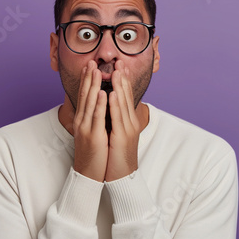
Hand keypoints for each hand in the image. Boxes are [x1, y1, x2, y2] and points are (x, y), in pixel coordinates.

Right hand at [72, 60, 108, 181]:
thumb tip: (98, 106)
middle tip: (91, 61)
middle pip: (85, 95)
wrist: (88, 174)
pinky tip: (101, 92)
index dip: (87, 80)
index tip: (90, 66)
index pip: (84, 95)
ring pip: (89, 102)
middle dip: (88, 77)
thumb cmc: (93, 153)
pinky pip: (96, 117)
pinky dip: (98, 104)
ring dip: (93, 85)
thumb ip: (93, 118)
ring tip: (96, 70)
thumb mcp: (91, 132)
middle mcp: (81, 121)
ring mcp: (86, 128)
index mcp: (82, 119)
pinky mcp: (93, 136)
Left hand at [105, 60, 139, 181]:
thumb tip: (108, 107)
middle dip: (122, 78)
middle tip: (119, 61)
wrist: (122, 176)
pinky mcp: (123, 137)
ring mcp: (128, 129)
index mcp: (128, 120)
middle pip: (126, 96)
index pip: (125, 96)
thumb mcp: (116, 134)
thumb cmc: (116, 155)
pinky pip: (118, 118)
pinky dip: (115, 104)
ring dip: (119, 86)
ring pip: (123, 103)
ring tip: (115, 71)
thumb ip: (114, 119)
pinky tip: (112, 93)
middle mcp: (130, 122)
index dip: (122, 80)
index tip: (118, 66)